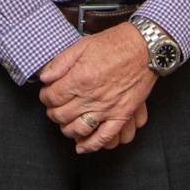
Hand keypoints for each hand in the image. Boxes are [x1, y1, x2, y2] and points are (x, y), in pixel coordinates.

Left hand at [38, 25, 156, 152]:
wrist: (145, 47)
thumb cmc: (116, 44)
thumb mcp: (83, 45)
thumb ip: (61, 62)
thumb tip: (44, 77)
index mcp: (80, 78)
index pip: (52, 97)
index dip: (45, 96)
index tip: (47, 93)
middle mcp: (91, 96)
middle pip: (61, 115)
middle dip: (53, 111)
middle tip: (55, 106)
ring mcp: (107, 108)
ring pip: (78, 129)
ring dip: (66, 129)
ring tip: (66, 121)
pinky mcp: (121, 115)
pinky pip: (104, 137)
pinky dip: (90, 145)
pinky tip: (81, 146)